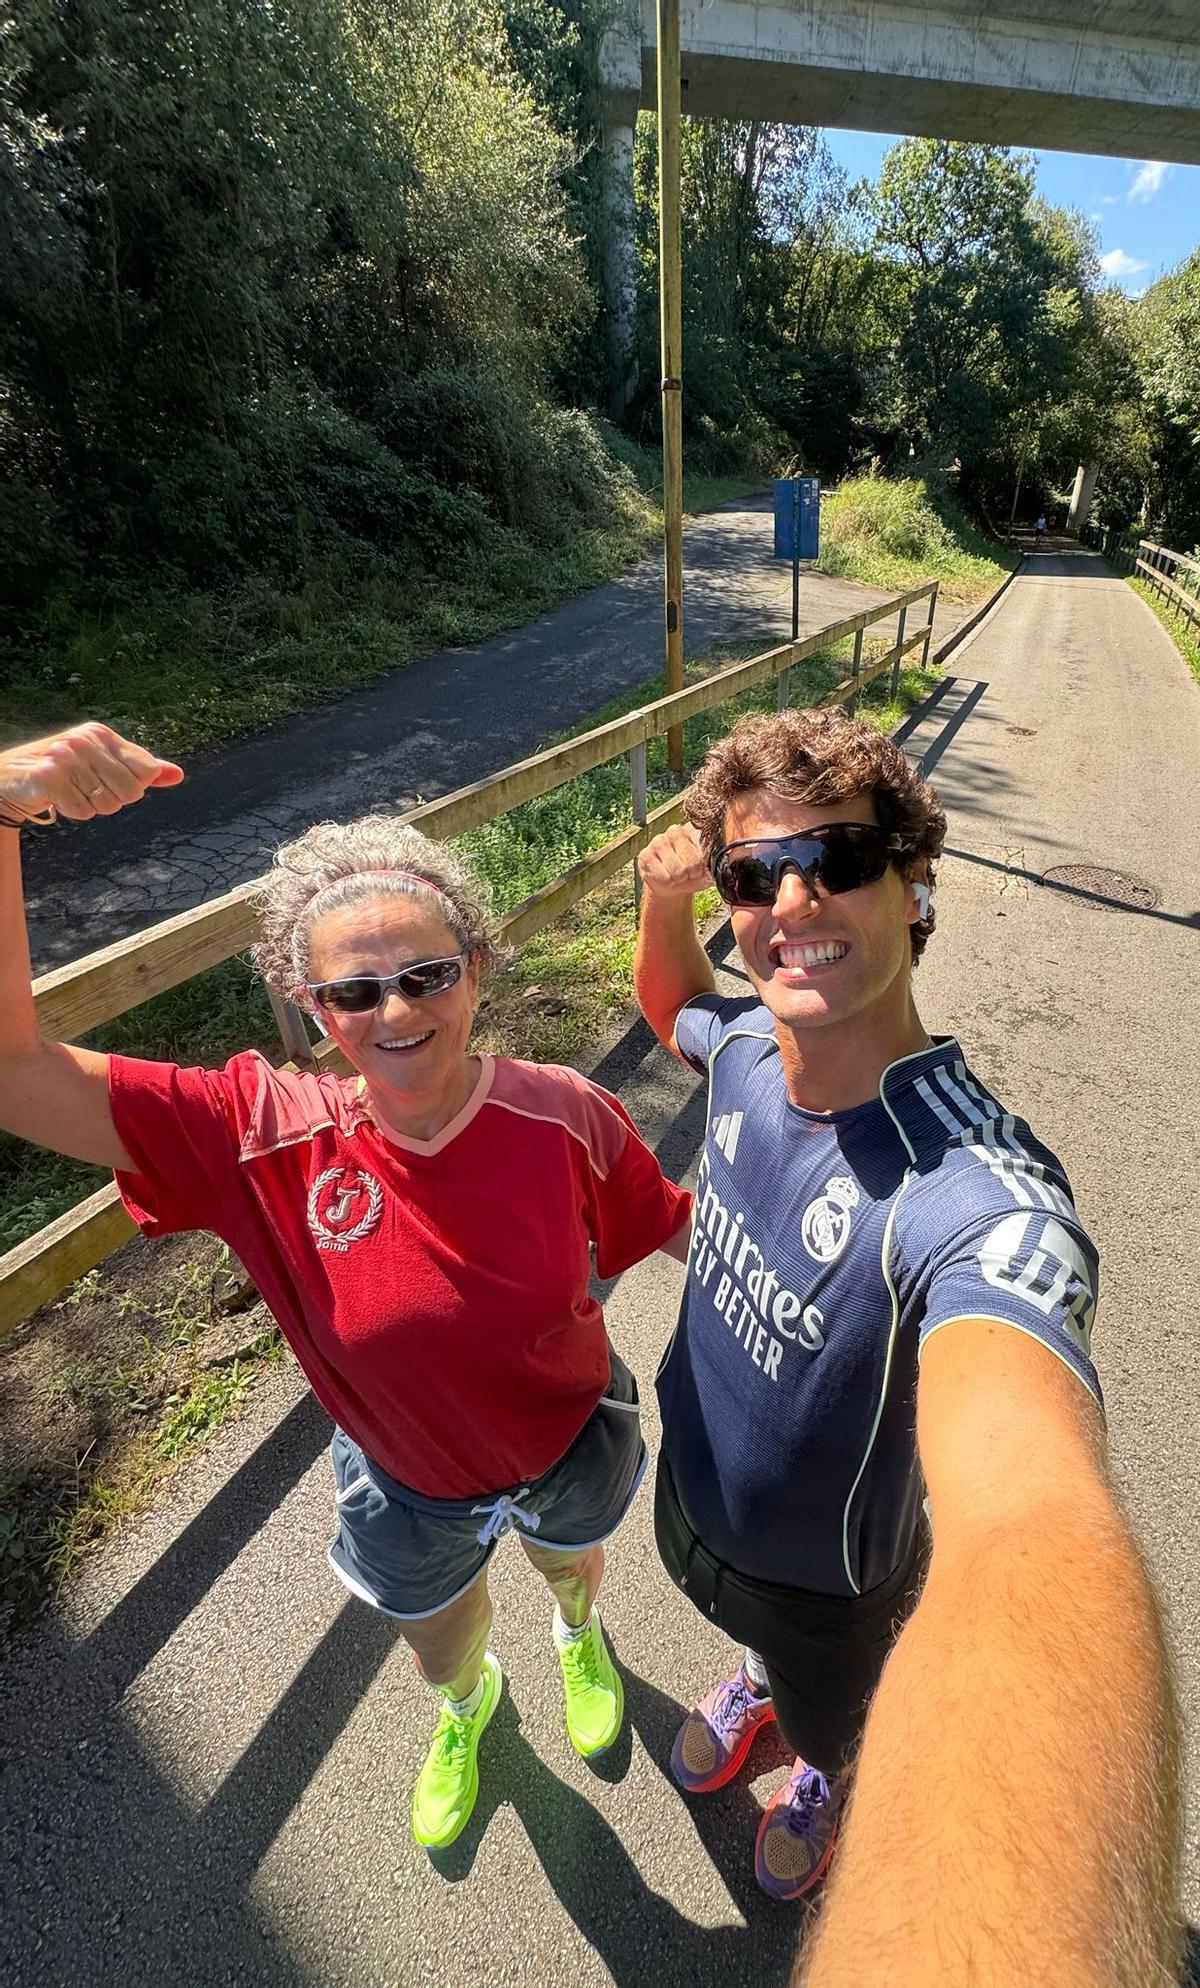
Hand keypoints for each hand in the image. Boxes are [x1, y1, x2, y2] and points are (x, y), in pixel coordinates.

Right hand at [0, 723, 183, 821]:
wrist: (10, 777)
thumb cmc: (63, 772)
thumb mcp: (103, 764)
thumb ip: (140, 770)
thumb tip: (178, 775)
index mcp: (101, 734)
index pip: (147, 771)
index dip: (134, 786)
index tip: (109, 781)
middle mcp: (84, 740)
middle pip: (131, 791)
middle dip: (112, 800)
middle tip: (87, 790)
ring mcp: (65, 756)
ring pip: (107, 805)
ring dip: (90, 806)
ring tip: (71, 791)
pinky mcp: (49, 776)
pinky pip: (83, 811)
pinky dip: (73, 812)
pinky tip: (57, 798)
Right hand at [637, 822, 709, 897]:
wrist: (672, 885)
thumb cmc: (692, 874)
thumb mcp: (708, 868)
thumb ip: (714, 862)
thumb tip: (720, 863)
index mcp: (694, 829)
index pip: (705, 849)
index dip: (704, 865)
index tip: (700, 868)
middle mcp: (675, 830)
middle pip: (692, 862)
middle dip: (691, 873)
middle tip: (688, 873)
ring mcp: (658, 841)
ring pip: (677, 871)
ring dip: (679, 879)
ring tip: (677, 875)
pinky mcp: (645, 855)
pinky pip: (663, 877)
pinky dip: (667, 883)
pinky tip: (666, 877)